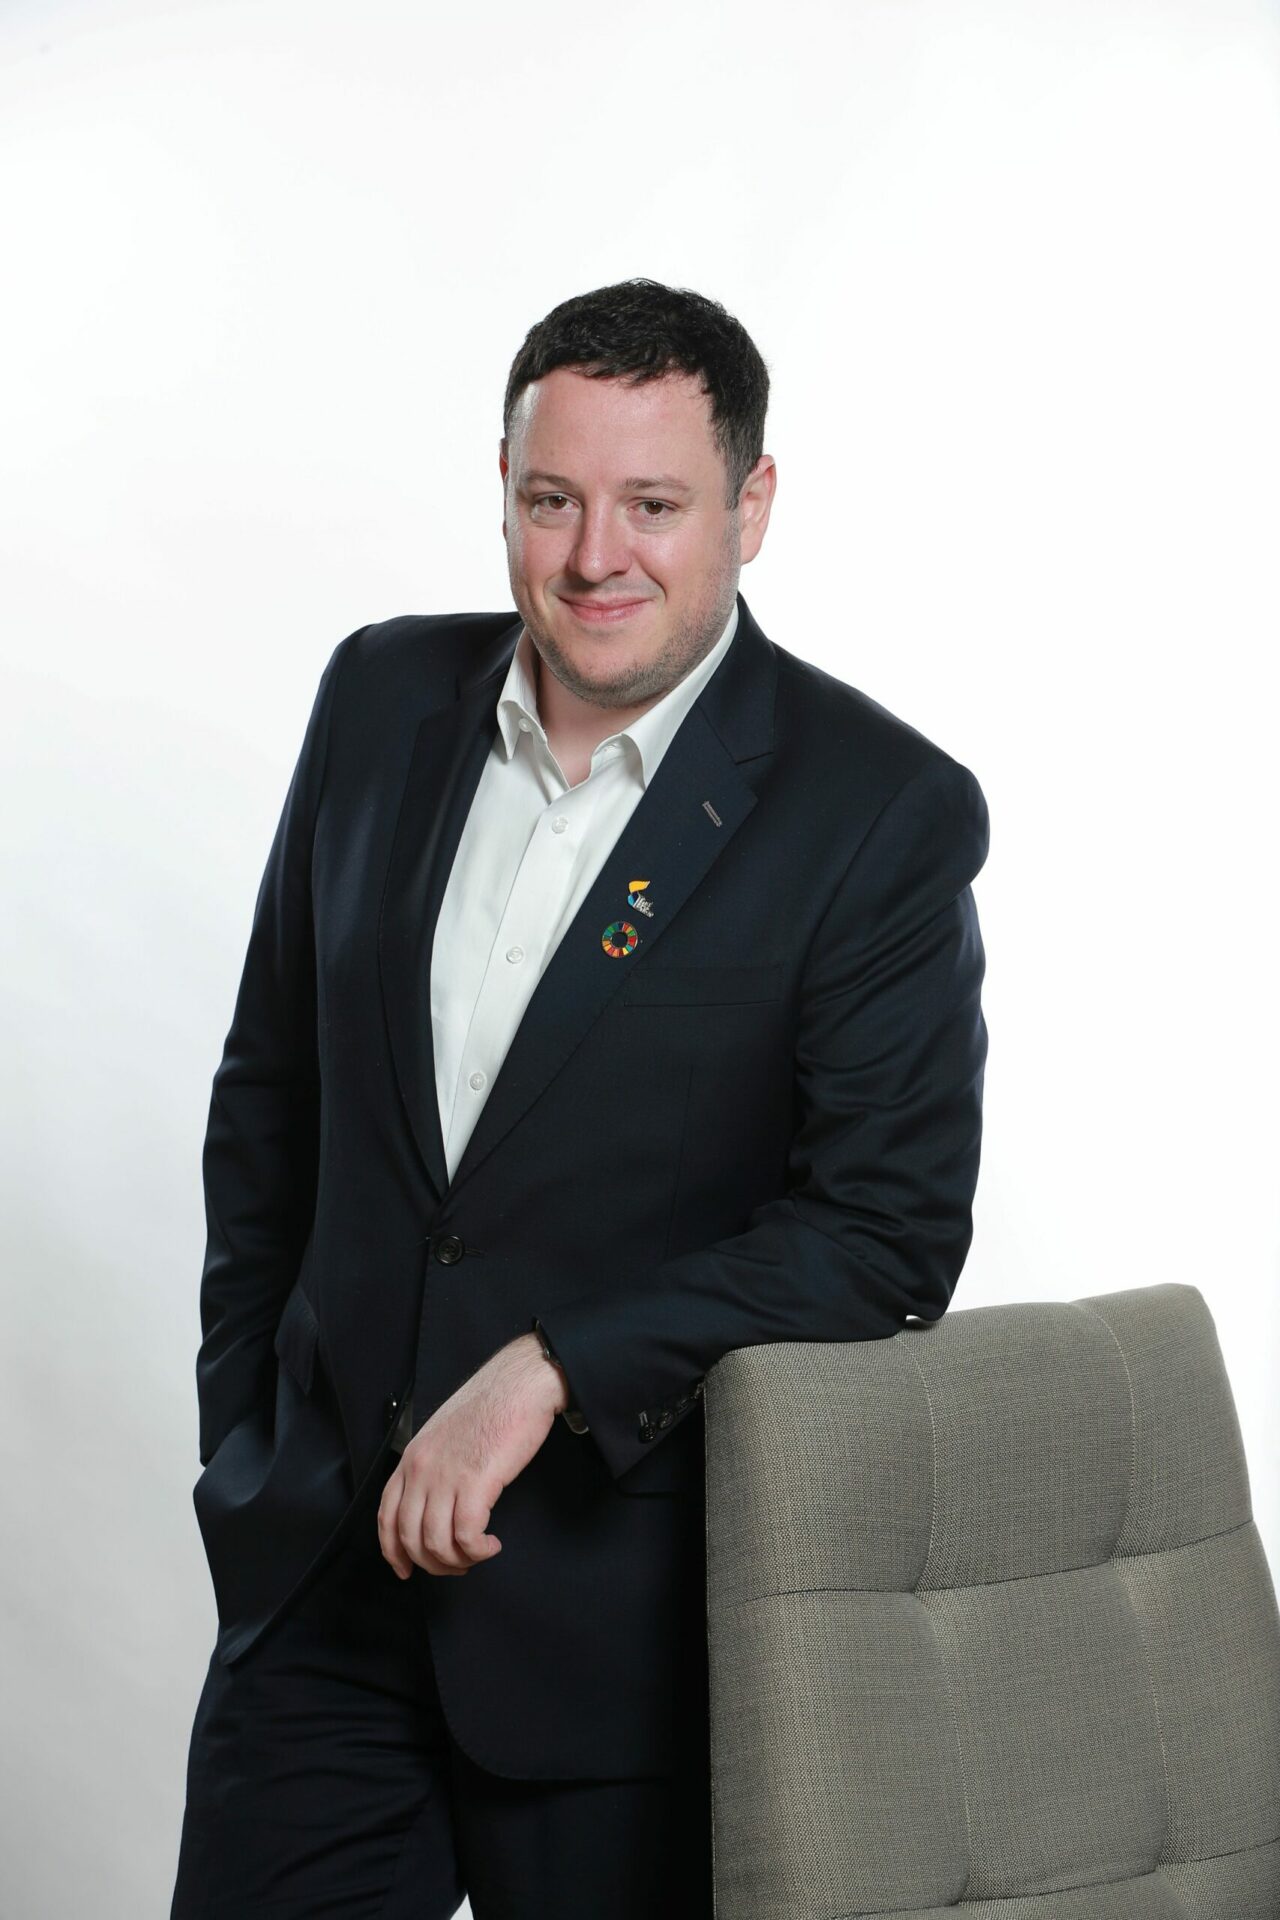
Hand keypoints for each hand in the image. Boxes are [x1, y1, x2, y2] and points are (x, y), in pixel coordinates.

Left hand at [376, 1332, 567, 1578]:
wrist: (520, 1384)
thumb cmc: (491, 1406)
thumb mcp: (445, 1435)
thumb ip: (433, 1466)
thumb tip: (436, 1504)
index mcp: (412, 1457)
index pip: (386, 1516)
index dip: (393, 1550)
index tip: (404, 1568)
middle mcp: (421, 1469)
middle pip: (410, 1537)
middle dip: (432, 1563)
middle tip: (456, 1566)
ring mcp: (446, 1476)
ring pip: (437, 1543)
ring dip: (458, 1560)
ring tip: (478, 1553)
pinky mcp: (476, 1482)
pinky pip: (466, 1536)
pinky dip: (477, 1551)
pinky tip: (490, 1545)